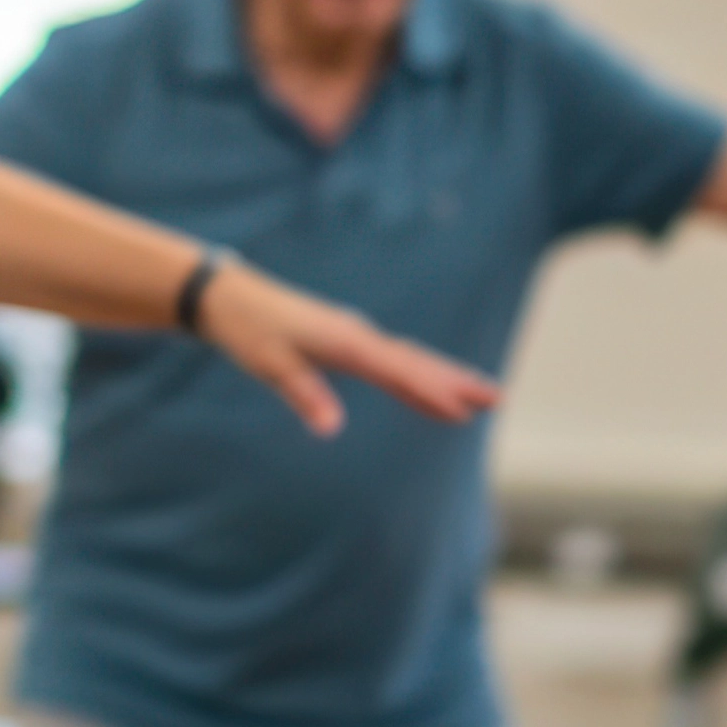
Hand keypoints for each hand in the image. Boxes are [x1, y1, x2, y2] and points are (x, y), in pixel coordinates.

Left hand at [198, 264, 500, 437]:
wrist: (229, 297)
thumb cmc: (248, 330)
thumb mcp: (271, 364)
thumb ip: (304, 394)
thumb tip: (332, 429)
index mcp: (345, 340)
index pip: (397, 370)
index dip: (430, 391)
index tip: (462, 410)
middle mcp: (357, 335)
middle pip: (415, 362)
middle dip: (455, 380)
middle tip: (496, 397)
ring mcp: (355, 337)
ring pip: (408, 360)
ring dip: (442, 378)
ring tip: (478, 396)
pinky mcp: (346, 341)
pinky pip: (391, 361)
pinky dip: (414, 376)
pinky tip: (426, 390)